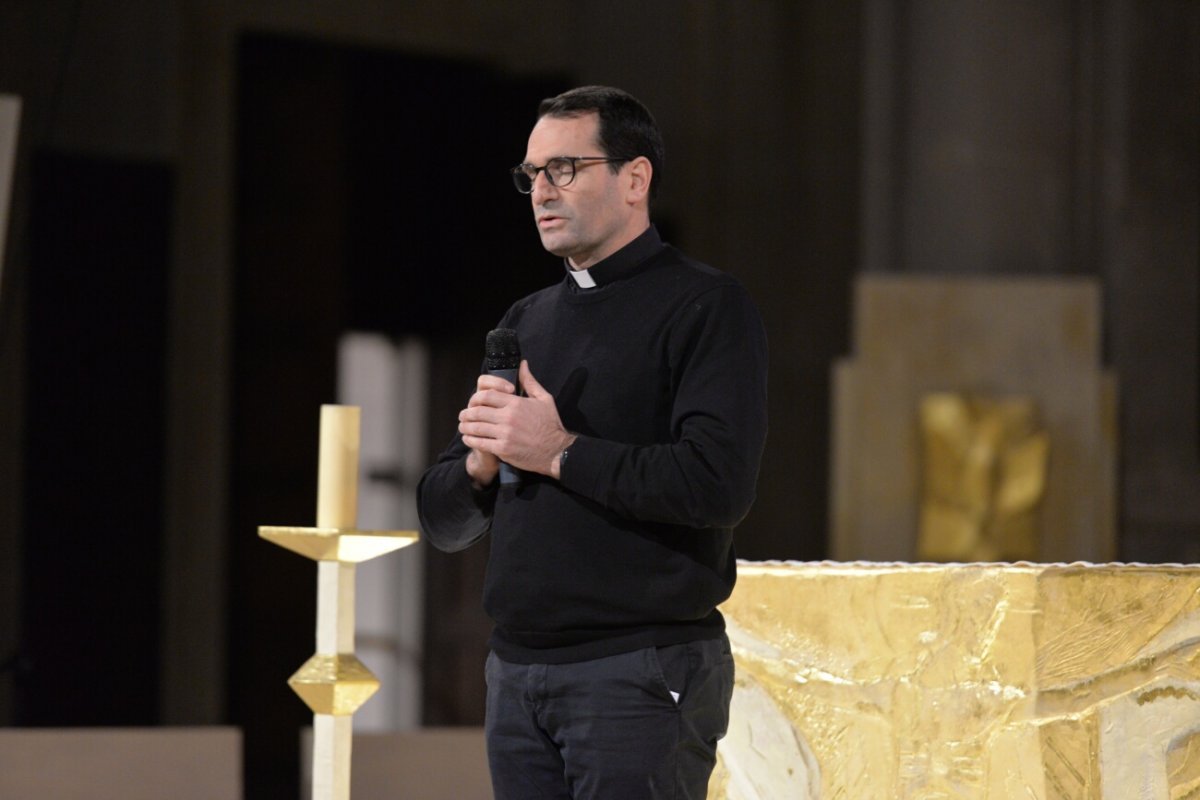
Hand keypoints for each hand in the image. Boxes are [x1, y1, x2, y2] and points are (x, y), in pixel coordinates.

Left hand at [459, 361, 574, 478]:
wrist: (556, 451)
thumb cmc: (551, 424)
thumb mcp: (544, 399)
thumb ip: (530, 382)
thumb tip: (522, 365)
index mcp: (516, 403)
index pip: (487, 395)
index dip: (476, 398)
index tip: (473, 402)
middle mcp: (508, 417)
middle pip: (478, 411)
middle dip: (466, 413)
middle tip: (463, 415)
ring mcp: (505, 434)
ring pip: (476, 428)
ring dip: (465, 427)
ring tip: (463, 427)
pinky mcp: (503, 449)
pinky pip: (480, 443)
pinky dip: (471, 440)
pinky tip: (469, 439)